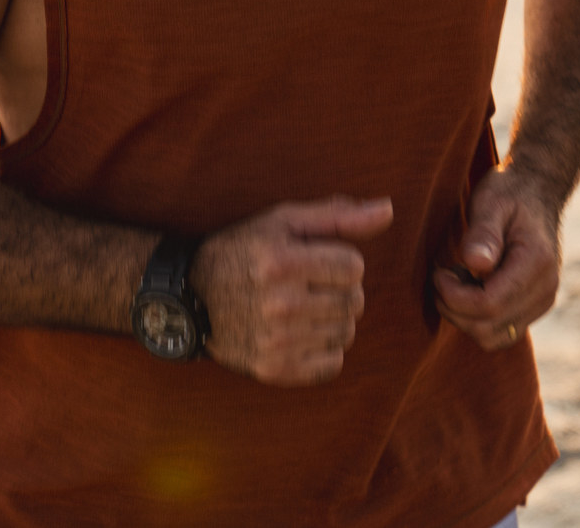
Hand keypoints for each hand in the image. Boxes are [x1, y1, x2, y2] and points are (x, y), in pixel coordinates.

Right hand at [193, 196, 392, 386]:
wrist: (191, 298)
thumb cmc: (244, 251)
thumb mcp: (283, 221)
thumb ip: (338, 216)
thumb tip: (388, 209)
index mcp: (281, 262)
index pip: (354, 266)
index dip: (340, 261)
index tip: (315, 261)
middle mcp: (279, 304)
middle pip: (354, 301)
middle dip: (341, 290)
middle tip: (310, 285)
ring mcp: (276, 341)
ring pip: (346, 333)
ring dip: (334, 319)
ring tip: (304, 308)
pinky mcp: (274, 370)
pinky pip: (332, 363)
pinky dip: (324, 349)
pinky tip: (301, 333)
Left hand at [433, 166, 559, 350]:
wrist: (537, 192)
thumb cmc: (509, 193)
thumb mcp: (491, 202)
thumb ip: (483, 234)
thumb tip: (475, 265)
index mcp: (536, 264)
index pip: (489, 305)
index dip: (454, 296)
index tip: (438, 271)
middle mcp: (545, 290)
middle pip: (488, 328)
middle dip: (454, 309)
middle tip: (440, 276)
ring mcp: (543, 302)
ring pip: (493, 338)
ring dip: (464, 317)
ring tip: (456, 280)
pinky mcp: (534, 308)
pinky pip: (501, 332)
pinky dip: (477, 319)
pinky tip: (469, 287)